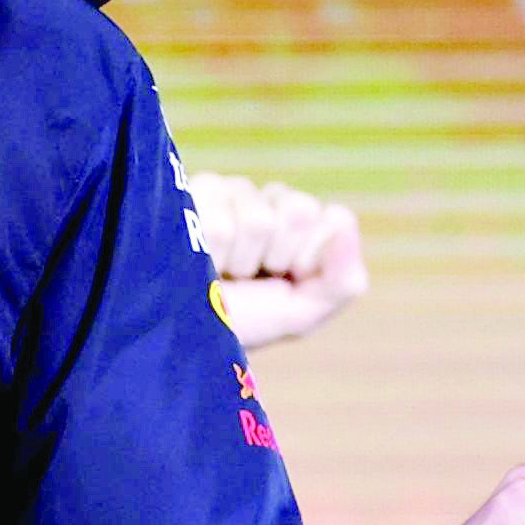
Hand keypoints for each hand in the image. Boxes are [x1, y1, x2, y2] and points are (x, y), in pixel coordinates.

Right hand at [187, 172, 367, 351]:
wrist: (181, 334)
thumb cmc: (239, 324)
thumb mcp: (300, 316)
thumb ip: (342, 280)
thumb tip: (344, 219)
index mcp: (303, 224)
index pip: (335, 219)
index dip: (311, 261)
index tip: (287, 282)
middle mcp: (270, 200)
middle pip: (300, 211)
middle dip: (277, 258)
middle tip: (251, 278)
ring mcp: (232, 190)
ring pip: (258, 221)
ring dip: (239, 262)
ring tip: (219, 272)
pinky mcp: (192, 189)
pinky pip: (220, 226)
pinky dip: (210, 258)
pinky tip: (195, 260)